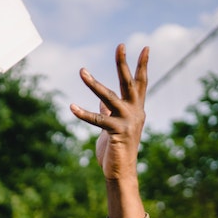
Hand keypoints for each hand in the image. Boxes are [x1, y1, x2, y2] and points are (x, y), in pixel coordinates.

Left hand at [70, 44, 148, 181]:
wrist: (121, 172)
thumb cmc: (117, 149)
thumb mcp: (114, 126)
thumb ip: (109, 111)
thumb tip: (102, 101)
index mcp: (136, 109)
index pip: (140, 82)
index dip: (142, 65)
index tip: (146, 48)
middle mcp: (135, 112)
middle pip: (128, 83)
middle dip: (123, 64)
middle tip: (121, 45)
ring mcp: (127, 122)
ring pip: (108, 97)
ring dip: (93, 84)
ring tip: (82, 71)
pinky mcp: (116, 132)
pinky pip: (97, 119)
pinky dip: (83, 113)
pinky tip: (72, 106)